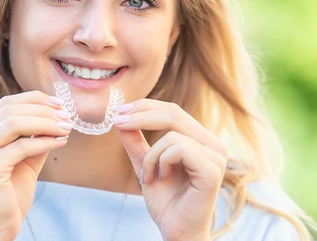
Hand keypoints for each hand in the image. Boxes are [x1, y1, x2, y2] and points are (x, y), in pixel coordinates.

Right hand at [0, 91, 71, 239]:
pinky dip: (45, 141)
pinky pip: (22, 146)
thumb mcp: (23, 158)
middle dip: (43, 110)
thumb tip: (57, 114)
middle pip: (10, 109)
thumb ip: (33, 136)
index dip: (34, 100)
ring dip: (46, 122)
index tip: (59, 104)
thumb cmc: (8, 195)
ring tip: (66, 127)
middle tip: (67, 115)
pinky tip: (61, 141)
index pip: (5, 104)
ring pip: (15, 123)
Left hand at [115, 100, 226, 240]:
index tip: (120, 111)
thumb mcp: (145, 164)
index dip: (145, 107)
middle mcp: (213, 144)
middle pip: (173, 113)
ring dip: (150, 155)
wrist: (176, 231)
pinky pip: (179, 148)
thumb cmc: (166, 200)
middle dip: (141, 115)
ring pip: (172, 134)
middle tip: (119, 122)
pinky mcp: (212, 170)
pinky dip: (161, 161)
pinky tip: (161, 177)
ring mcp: (216, 156)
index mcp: (200, 140)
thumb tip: (121, 117)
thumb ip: (135, 142)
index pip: (172, 111)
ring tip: (147, 176)